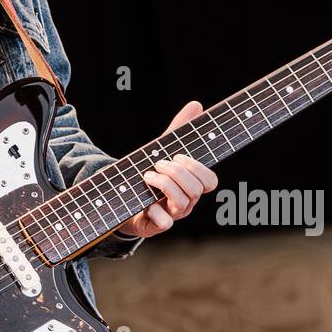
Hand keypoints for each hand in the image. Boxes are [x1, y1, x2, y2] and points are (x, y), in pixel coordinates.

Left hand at [116, 98, 218, 238]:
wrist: (120, 200)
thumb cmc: (147, 174)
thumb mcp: (161, 149)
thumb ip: (178, 130)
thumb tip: (196, 104)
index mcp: (190, 185)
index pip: (210, 181)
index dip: (198, 168)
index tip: (178, 156)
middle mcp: (185, 202)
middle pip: (197, 190)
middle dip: (178, 172)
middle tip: (158, 163)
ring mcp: (172, 215)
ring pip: (182, 203)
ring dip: (164, 184)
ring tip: (147, 175)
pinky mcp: (155, 226)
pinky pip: (164, 223)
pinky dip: (155, 212)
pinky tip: (146, 204)